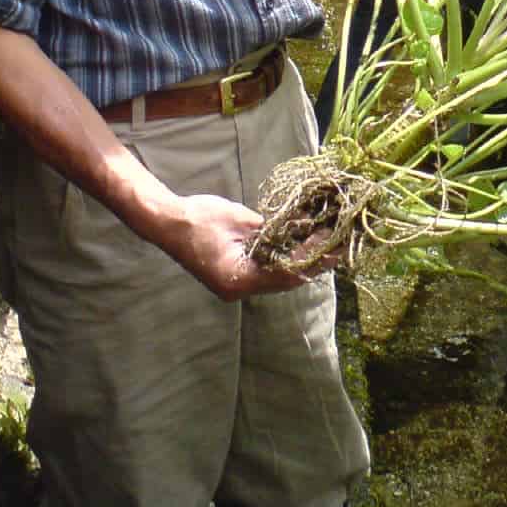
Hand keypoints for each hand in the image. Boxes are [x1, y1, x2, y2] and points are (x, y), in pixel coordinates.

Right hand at [165, 194, 328, 299]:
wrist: (166, 221)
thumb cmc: (199, 218)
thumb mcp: (241, 220)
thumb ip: (271, 230)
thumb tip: (302, 229)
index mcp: (239, 280)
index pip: (287, 274)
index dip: (314, 260)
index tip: (336, 247)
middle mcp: (239, 288)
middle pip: (285, 278)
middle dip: (313, 260)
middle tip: (340, 244)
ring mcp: (236, 284)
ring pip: (278, 275)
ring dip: (301, 259)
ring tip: (328, 242)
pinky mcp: (235, 274)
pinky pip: (266, 268)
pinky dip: (285, 255)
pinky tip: (302, 241)